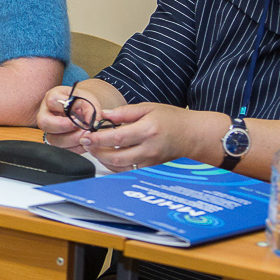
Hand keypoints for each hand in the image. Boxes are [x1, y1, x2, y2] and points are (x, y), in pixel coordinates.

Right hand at [36, 86, 85, 149]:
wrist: (83, 109)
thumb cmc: (84, 102)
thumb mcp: (89, 100)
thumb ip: (91, 110)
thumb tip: (91, 123)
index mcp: (53, 97)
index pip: (52, 101)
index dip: (66, 110)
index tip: (79, 117)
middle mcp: (46, 113)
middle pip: (45, 123)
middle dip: (65, 128)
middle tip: (82, 129)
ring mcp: (49, 128)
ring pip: (52, 139)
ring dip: (72, 139)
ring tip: (86, 135)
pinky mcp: (55, 141)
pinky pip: (61, 149)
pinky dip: (75, 148)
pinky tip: (85, 143)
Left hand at [77, 103, 198, 170]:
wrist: (194, 135)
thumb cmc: (173, 120)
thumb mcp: (149, 108)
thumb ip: (125, 112)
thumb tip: (104, 114)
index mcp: (148, 131)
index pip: (117, 138)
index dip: (98, 139)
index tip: (86, 136)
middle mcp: (149, 149)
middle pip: (116, 156)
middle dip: (97, 151)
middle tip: (86, 143)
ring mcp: (151, 162)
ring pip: (121, 167)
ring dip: (104, 160)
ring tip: (95, 149)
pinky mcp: (152, 169)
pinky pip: (129, 171)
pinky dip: (116, 166)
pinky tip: (109, 157)